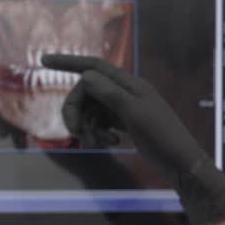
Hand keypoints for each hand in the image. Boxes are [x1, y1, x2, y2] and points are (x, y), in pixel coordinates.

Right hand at [40, 54, 224, 224]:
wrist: (181, 163)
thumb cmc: (162, 137)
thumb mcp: (135, 114)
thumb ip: (110, 93)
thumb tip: (85, 75)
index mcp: (130, 84)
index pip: (94, 66)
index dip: (69, 62)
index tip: (43, 61)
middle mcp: (126, 93)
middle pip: (87, 93)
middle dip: (76, 112)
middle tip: (75, 133)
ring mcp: (125, 109)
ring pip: (92, 110)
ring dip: (88, 127)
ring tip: (98, 144)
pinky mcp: (126, 124)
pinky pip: (101, 123)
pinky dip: (99, 133)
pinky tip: (111, 144)